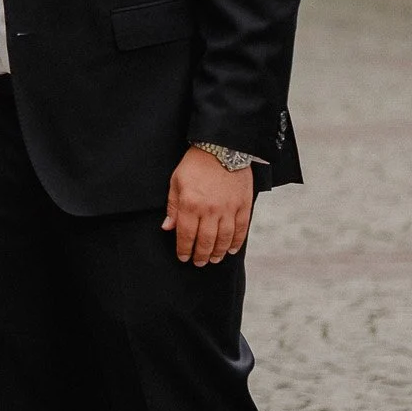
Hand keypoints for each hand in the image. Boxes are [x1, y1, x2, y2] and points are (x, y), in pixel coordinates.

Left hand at [162, 148, 253, 264]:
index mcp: (190, 204)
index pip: (186, 235)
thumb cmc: (195, 164)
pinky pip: (241, 229)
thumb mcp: (176, 182)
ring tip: (214, 259)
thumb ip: (173, 207)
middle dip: (201, 255)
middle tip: (199, 262)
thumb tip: (168, 228)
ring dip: (219, 252)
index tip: (183, 257)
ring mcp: (229, 208)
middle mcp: (210, 210)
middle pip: (206, 241)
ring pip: (224, 238)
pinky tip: (231, 249)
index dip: (184, 249)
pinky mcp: (243, 205)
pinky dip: (236, 242)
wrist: (222, 148)